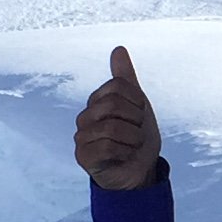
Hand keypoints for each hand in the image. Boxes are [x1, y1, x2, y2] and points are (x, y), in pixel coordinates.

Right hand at [74, 45, 162, 191]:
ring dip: (133, 139)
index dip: (137, 102)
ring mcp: (81, 137)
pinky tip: (125, 156)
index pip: (119, 86)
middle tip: (137, 133)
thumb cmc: (136, 138)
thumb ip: (125, 79)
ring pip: (112, 127)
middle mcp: (85, 117)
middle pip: (114, 104)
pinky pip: (107, 147)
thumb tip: (118, 49)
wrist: (139, 172)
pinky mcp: (83, 157)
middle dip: (136, 121)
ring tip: (132, 146)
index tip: (140, 116)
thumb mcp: (137, 105)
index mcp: (96, 102)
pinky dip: (125, 152)